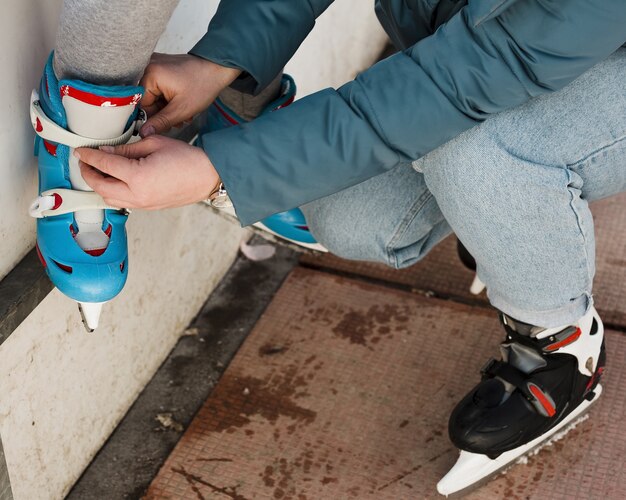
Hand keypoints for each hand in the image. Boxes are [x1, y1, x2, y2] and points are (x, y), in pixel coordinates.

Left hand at [75, 135, 219, 209]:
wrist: (208, 177)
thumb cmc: (187, 159)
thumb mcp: (154, 144)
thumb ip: (126, 149)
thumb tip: (107, 152)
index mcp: (138, 177)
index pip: (104, 165)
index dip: (89, 156)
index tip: (81, 151)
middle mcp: (138, 195)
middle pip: (101, 187)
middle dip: (88, 174)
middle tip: (84, 162)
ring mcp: (143, 204)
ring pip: (110, 199)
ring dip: (99, 186)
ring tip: (97, 172)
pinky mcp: (149, 207)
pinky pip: (123, 203)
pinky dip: (113, 193)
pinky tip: (113, 182)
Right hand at [139, 53, 240, 136]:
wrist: (217, 69)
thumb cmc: (203, 86)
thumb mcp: (181, 110)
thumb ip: (160, 122)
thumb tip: (143, 132)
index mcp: (150, 75)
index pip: (141, 104)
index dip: (153, 118)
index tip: (165, 126)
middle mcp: (148, 66)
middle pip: (147, 100)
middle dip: (163, 113)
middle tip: (178, 121)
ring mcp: (155, 65)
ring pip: (155, 95)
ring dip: (168, 108)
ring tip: (184, 114)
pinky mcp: (162, 67)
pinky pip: (159, 87)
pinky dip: (169, 98)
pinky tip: (181, 104)